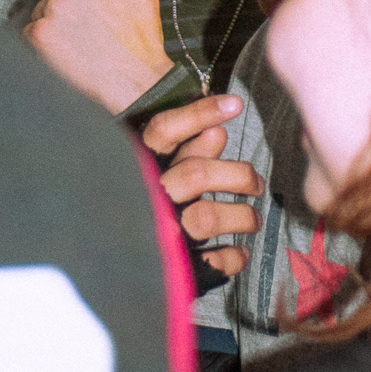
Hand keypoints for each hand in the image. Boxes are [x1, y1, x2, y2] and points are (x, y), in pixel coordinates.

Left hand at [25, 0, 169, 113]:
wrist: (136, 83)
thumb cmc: (142, 34)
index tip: (105, 11)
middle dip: (70, 7)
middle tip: (95, 30)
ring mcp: (52, 7)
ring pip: (44, 9)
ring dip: (57, 26)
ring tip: (83, 43)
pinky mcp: (37, 33)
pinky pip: (32, 31)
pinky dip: (45, 45)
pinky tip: (69, 55)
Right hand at [143, 94, 262, 277]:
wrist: (114, 265)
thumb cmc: (146, 206)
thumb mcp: (158, 172)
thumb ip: (186, 152)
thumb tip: (219, 132)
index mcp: (138, 167)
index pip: (164, 131)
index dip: (199, 113)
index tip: (235, 105)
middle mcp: (146, 197)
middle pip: (196, 174)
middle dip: (237, 176)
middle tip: (256, 184)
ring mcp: (159, 232)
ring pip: (206, 219)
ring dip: (241, 217)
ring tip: (253, 220)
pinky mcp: (173, 266)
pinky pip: (211, 261)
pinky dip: (232, 257)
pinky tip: (240, 252)